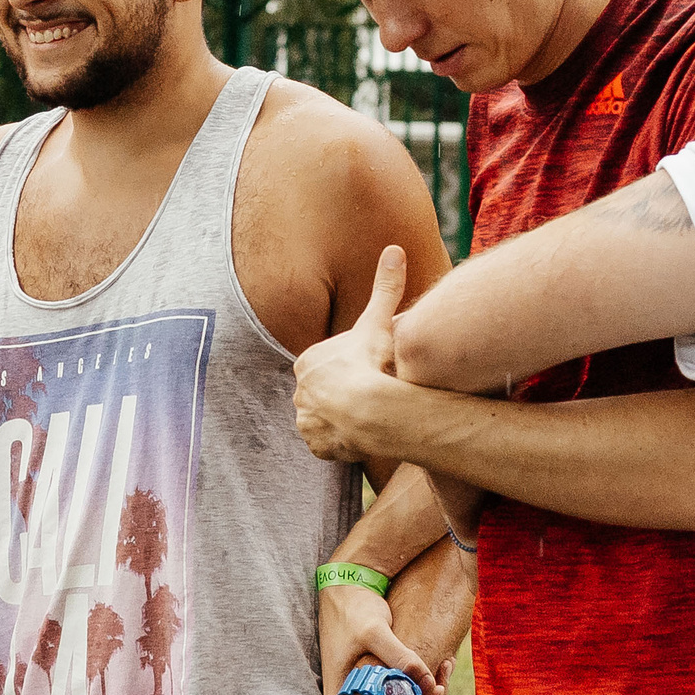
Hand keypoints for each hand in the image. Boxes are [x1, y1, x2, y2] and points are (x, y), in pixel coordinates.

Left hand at [294, 245, 439, 463]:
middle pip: (323, 392)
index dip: (348, 367)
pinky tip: (360, 435)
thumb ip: (385, 286)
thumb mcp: (378, 321)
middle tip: (369, 394)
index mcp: (307, 363)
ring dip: (340, 418)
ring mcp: (306, 421)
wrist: (372, 410)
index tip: (366, 370)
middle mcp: (299, 393)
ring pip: (323, 418)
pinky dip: (340, 441)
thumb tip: (394, 249)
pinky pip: (326, 443)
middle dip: (342, 393)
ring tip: (367, 416)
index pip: (325, 365)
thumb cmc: (372, 363)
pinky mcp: (317, 446)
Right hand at [317, 583, 439, 694]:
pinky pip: (399, 689)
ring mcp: (361, 688)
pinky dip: (419, 681)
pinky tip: (440, 663)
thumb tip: (427, 682)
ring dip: (423, 692)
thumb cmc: (354, 610)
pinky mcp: (373, 678)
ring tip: (445, 666)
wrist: (346, 587)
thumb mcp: (374, 632)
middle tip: (444, 682)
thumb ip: (399, 657)